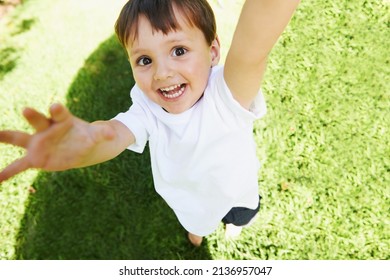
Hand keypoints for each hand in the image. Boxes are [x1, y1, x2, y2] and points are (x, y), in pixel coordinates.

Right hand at [0, 103, 114, 182]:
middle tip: (26, 109)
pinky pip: (19, 166)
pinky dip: (7, 173)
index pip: (59, 113)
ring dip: (7, 137)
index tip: (55, 105)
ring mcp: (38, 143)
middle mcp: (46, 129)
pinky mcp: (35, 158)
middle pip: (38, 121)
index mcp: (62, 120)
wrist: (80, 148)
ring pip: (20, 139)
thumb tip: (113, 134)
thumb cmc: (87, 137)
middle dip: (33, 116)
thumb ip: (103, 133)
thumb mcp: (96, 135)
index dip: (57, 110)